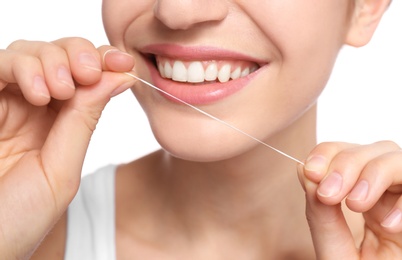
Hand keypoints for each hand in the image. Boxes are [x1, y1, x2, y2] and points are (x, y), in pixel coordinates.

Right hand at [0, 38, 135, 258]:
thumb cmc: (18, 218)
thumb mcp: (62, 169)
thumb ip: (85, 120)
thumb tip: (121, 76)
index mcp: (60, 123)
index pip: (87, 77)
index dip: (105, 62)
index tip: (124, 62)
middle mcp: (33, 107)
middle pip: (60, 55)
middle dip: (79, 54)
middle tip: (88, 72)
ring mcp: (5, 101)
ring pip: (29, 51)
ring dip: (51, 60)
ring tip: (60, 89)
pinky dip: (21, 67)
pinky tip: (37, 93)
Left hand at [298, 141, 401, 258]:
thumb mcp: (336, 253)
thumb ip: (320, 216)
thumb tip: (304, 170)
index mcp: (361, 200)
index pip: (344, 154)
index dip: (328, 153)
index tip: (311, 172)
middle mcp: (387, 196)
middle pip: (373, 150)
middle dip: (348, 164)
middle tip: (330, 194)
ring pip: (397, 158)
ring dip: (374, 174)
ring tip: (357, 206)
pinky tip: (390, 225)